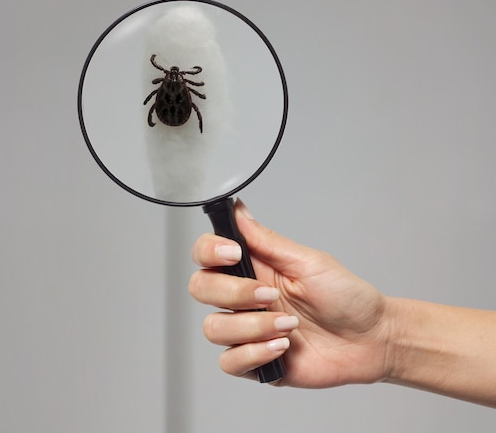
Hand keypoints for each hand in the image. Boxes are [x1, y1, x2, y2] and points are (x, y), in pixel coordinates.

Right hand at [189, 199, 392, 386]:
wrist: (372, 339)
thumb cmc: (346, 297)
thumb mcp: (308, 262)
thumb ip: (266, 240)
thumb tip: (238, 210)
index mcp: (253, 268)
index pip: (206, 255)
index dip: (208, 252)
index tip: (234, 254)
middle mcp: (243, 298)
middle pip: (200, 289)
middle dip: (233, 293)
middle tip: (270, 296)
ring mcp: (247, 330)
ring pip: (213, 328)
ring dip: (251, 326)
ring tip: (288, 326)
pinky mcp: (255, 362)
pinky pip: (230, 361)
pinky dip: (255, 353)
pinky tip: (282, 346)